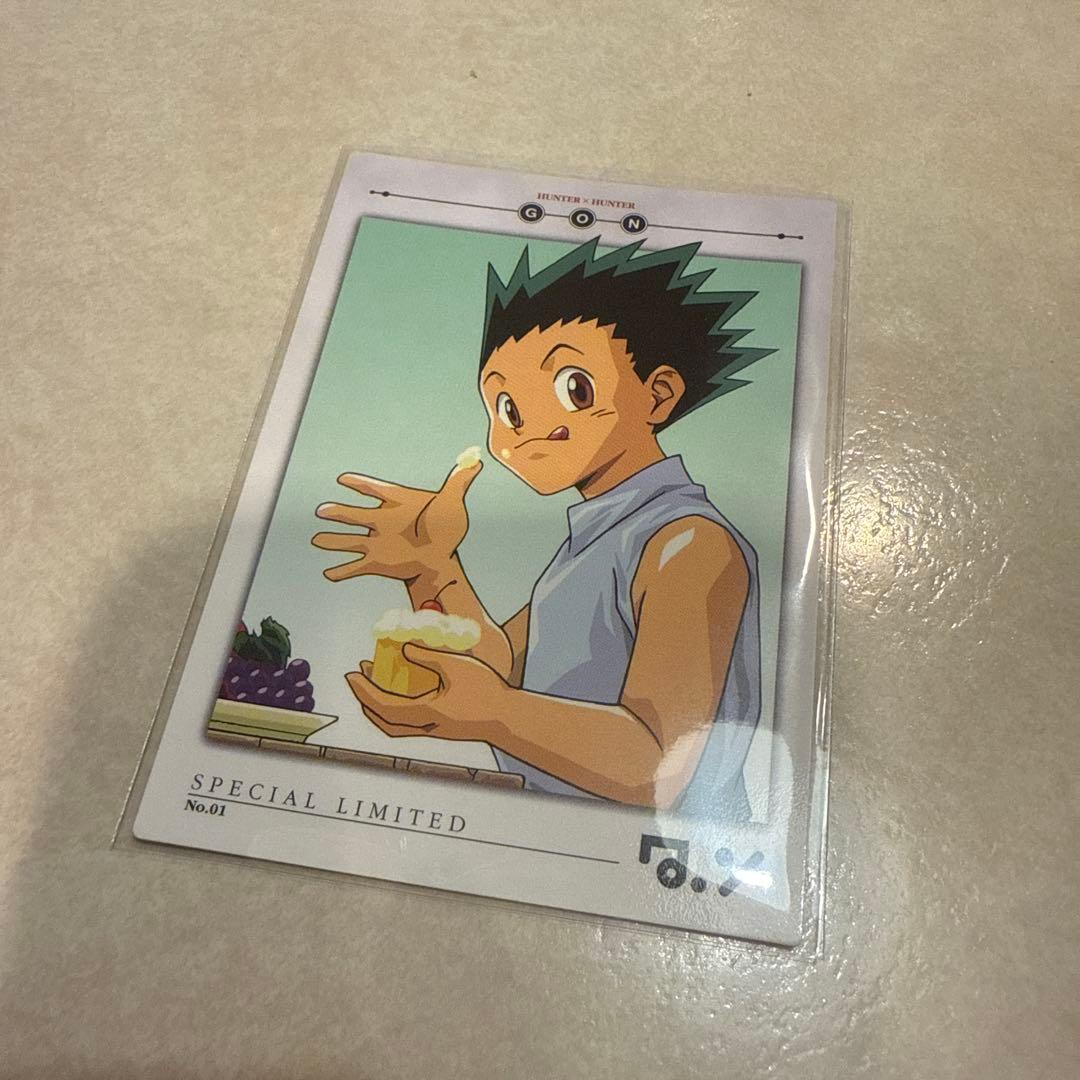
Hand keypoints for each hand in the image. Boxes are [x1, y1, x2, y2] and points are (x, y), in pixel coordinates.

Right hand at [312, 454, 481, 582]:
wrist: (442, 560)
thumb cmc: (446, 529)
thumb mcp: (453, 503)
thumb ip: (460, 481)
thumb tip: (476, 458)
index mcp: (396, 503)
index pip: (376, 490)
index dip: (360, 484)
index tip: (343, 479)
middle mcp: (382, 522)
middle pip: (356, 515)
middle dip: (339, 513)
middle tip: (322, 510)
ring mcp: (377, 543)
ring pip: (350, 541)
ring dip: (334, 541)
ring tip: (316, 540)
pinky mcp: (378, 563)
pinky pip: (355, 567)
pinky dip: (342, 571)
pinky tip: (327, 573)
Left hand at [346, 644, 506, 741]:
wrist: (509, 719)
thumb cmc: (487, 690)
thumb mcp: (457, 665)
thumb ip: (429, 655)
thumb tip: (404, 648)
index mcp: (426, 712)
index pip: (384, 705)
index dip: (364, 690)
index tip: (352, 674)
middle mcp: (425, 727)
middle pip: (384, 722)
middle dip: (365, 701)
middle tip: (356, 679)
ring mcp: (433, 732)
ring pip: (395, 728)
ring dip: (378, 709)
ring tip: (373, 687)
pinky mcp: (441, 731)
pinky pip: (408, 726)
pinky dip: (395, 713)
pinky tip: (402, 694)